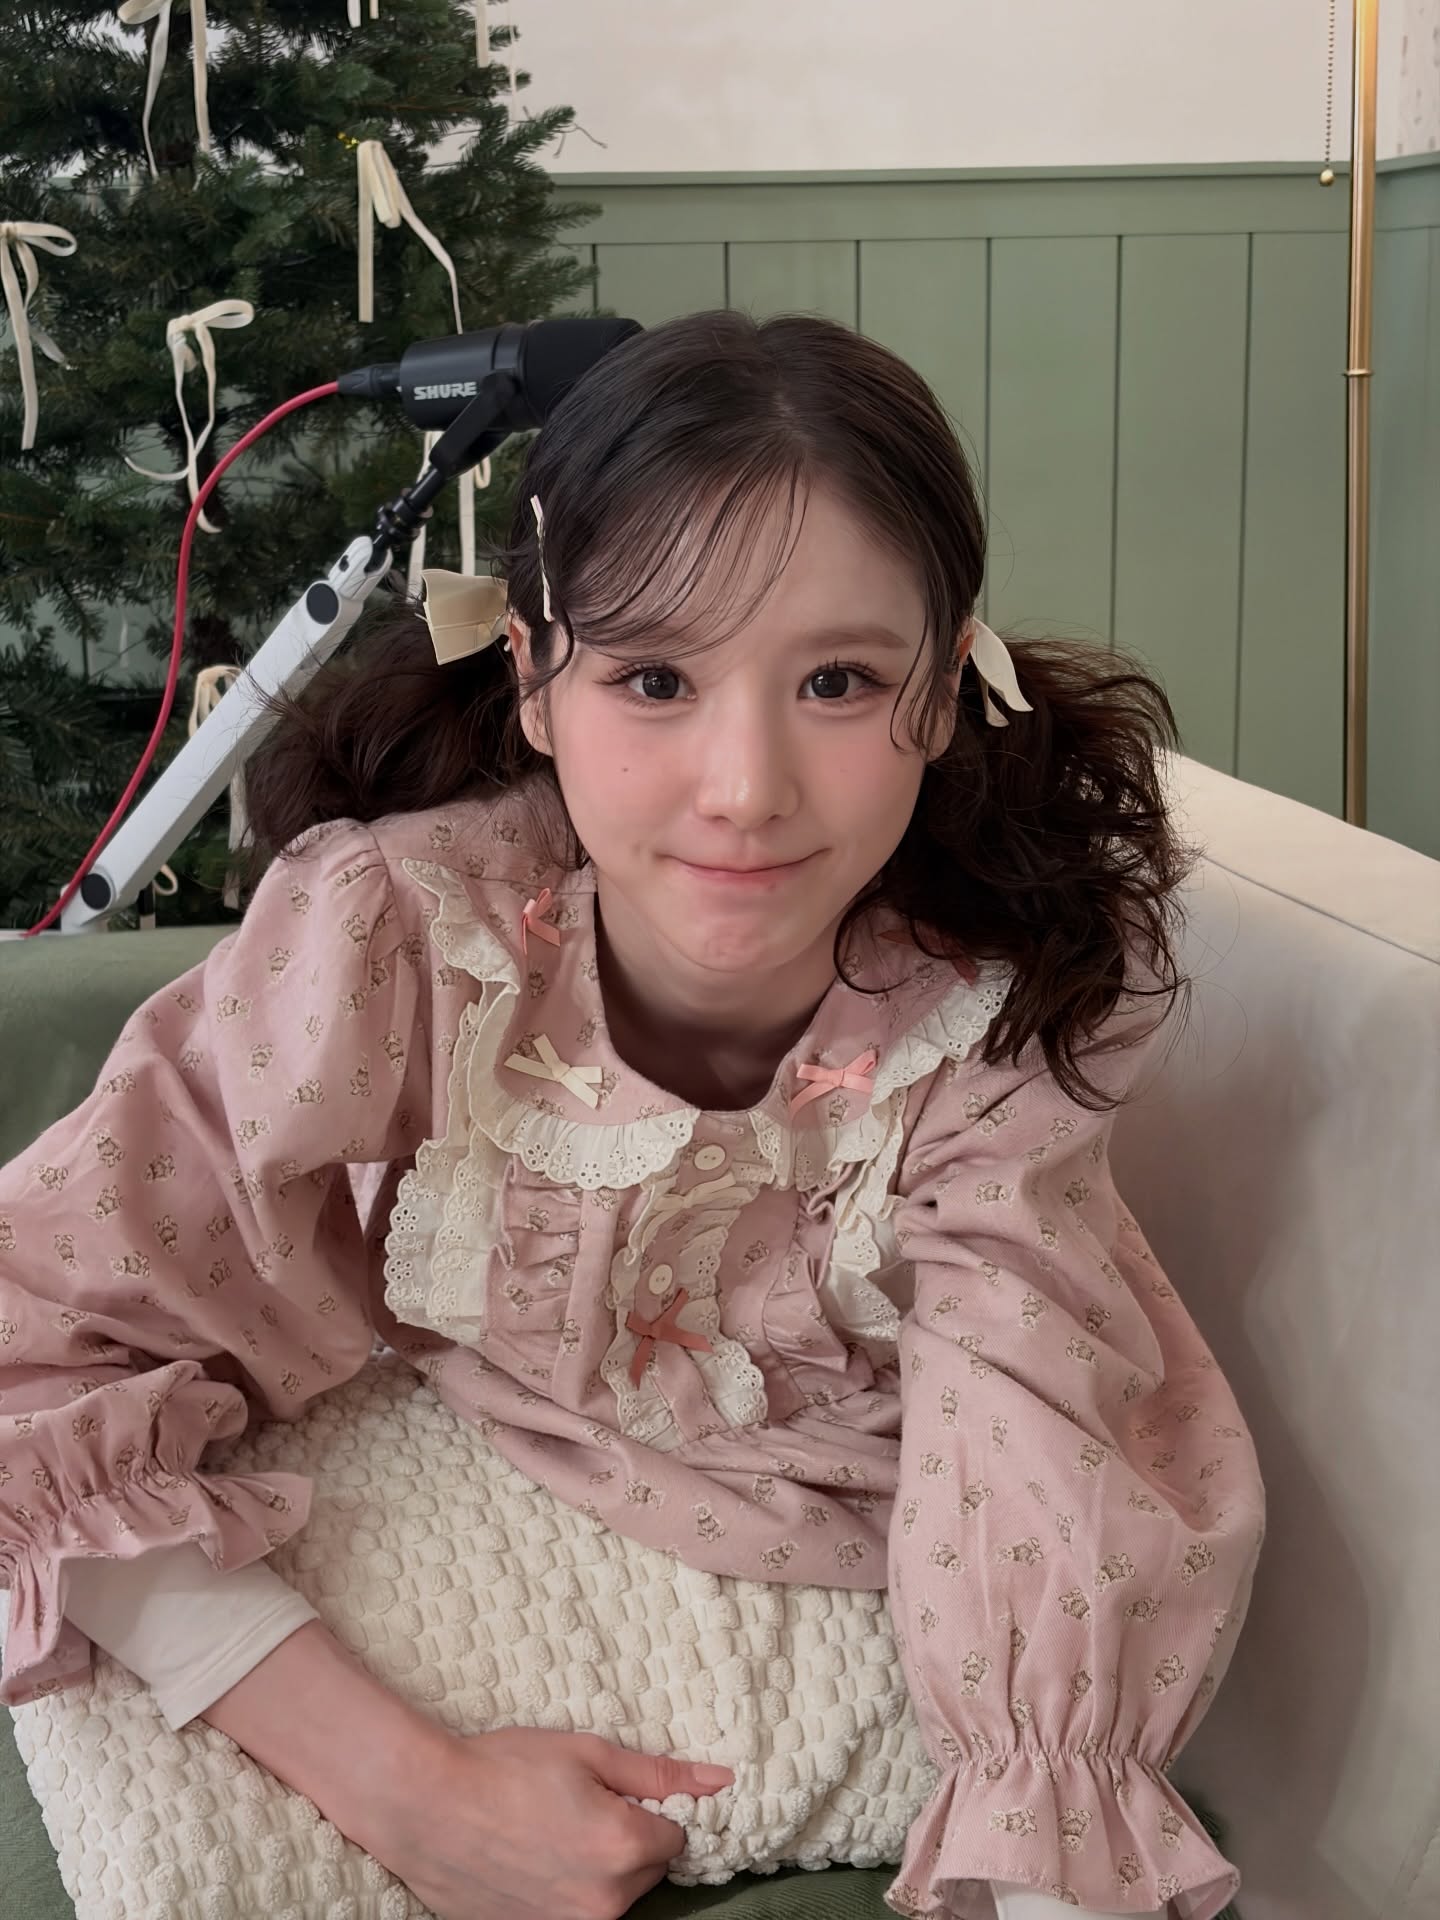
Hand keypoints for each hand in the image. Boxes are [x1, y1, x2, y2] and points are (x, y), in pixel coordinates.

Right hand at [366, 1724, 733, 1919]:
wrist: (425, 1807)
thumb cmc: (504, 1769)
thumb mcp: (587, 1752)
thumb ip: (658, 1772)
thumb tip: (721, 1779)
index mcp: (625, 1847)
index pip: (676, 1834)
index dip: (648, 1807)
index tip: (613, 1792)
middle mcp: (605, 1902)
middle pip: (647, 1870)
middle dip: (626, 1839)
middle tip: (575, 1805)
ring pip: (613, 1896)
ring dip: (598, 1868)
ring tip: (547, 1831)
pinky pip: (575, 1914)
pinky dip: (564, 1889)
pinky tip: (531, 1858)